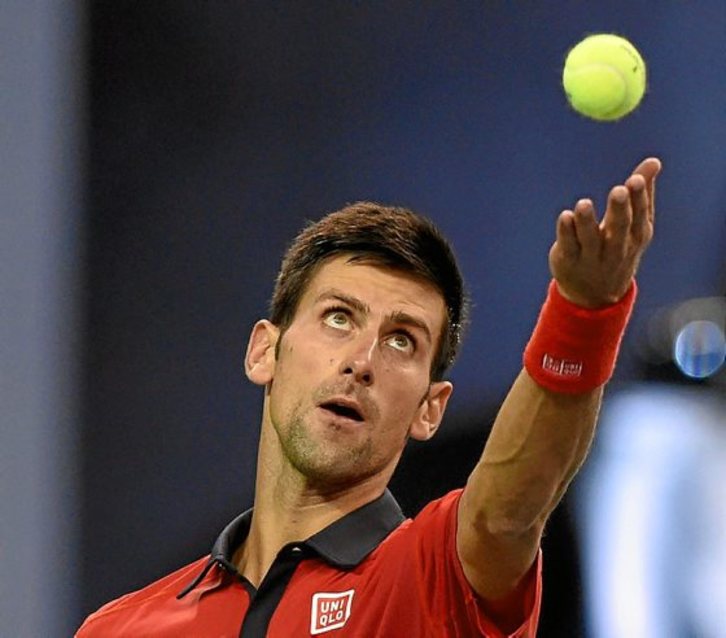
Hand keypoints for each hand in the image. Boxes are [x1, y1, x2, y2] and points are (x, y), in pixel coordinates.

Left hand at [549, 157, 661, 307]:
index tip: (635, 180)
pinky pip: (568, 246)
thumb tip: (654, 161)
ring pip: (590, 239)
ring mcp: (591, 257)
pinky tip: (565, 216)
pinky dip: (566, 232)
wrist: (596, 296)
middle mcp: (615, 248)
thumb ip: (643, 193)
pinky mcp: (568, 260)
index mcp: (636, 236)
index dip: (638, 199)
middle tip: (618, 190)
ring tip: (584, 204)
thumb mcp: (635, 225)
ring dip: (587, 221)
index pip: (639, 216)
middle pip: (619, 228)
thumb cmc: (618, 248)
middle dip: (619, 209)